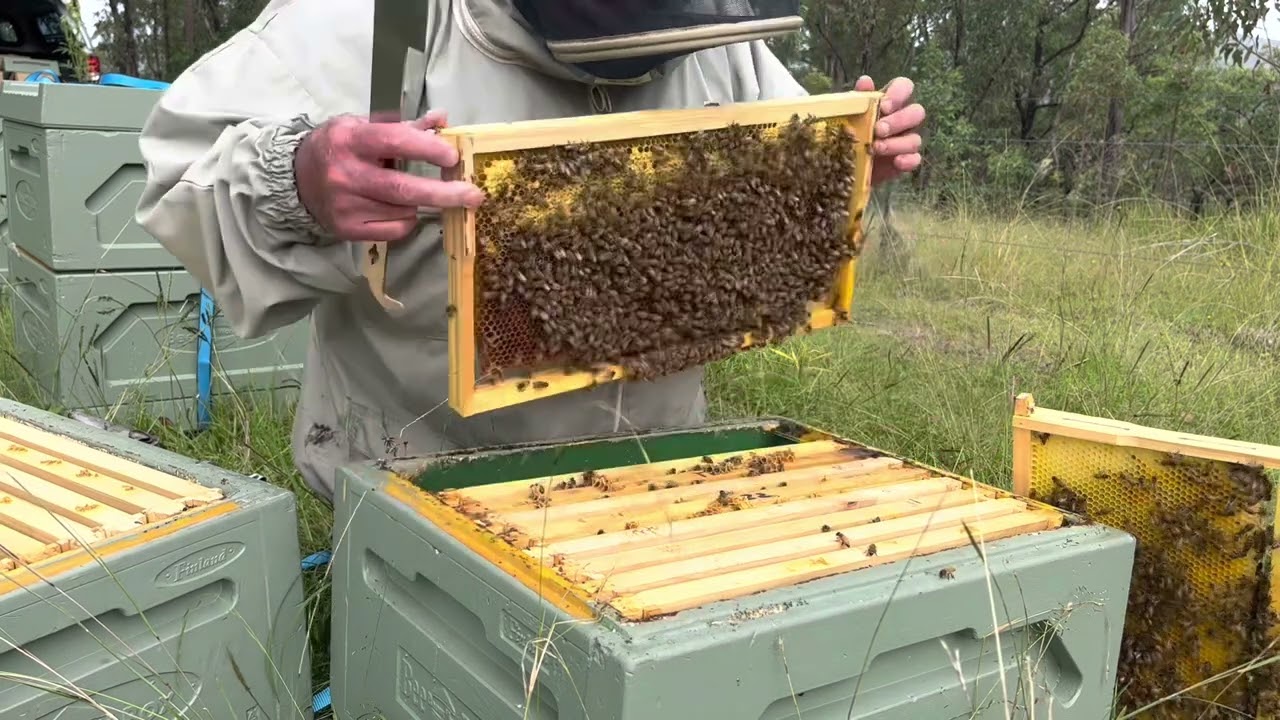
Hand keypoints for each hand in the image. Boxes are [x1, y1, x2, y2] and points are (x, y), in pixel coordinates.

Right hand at [294, 110, 485, 242]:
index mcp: (351, 140)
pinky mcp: (347, 230)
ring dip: (421, 204)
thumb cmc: (339, 147)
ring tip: (418, 193)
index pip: (395, 142)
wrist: (297, 178)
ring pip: (402, 211)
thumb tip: (442, 119)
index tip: (452, 156)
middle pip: (403, 189)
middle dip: (443, 193)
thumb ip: (405, 126)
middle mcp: (346, 174)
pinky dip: (407, 221)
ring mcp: (345, 206)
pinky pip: (394, 231)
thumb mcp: (365, 127)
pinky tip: (400, 209)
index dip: (427, 150)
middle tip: (473, 195)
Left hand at [855, 76, 924, 186]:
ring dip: (897, 143)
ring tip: (876, 148)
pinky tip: (896, 162)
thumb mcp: (849, 115)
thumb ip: (858, 99)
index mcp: (891, 101)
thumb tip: (865, 81)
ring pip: (915, 138)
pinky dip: (908, 160)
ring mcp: (907, 140)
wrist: (846, 164)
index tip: (883, 106)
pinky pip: (916, 159)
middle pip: (916, 112)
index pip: (905, 87)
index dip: (898, 94)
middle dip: (898, 120)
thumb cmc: (850, 132)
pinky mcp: (906, 160)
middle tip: (878, 130)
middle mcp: (904, 119)